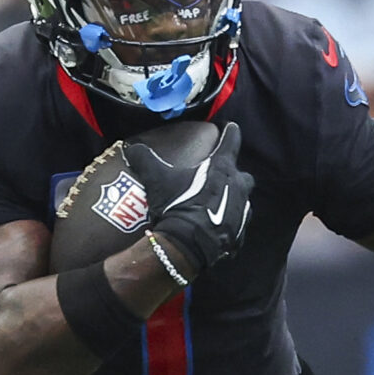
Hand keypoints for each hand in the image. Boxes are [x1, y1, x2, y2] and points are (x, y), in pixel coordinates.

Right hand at [127, 122, 252, 276]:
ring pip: (242, 200)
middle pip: (241, 175)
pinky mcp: (239, 234)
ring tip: (215, 203)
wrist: (186, 247)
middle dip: (232, 174)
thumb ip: (145, 159)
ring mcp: (242, 212)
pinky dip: (229, 225)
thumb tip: (131, 147)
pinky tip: (216, 228)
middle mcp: (238, 187)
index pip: (231, 141)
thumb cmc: (177, 206)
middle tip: (218, 177)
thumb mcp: (156, 179)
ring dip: (232, 200)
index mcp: (223, 168)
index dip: (230, 132)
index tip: (230, 127)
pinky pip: (237, 226)